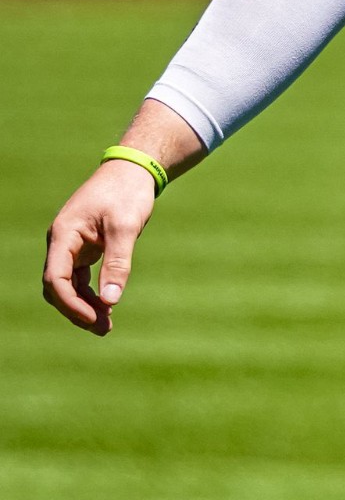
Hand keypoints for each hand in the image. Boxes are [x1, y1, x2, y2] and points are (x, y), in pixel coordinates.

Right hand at [42, 161, 156, 335]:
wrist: (133, 170)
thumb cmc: (127, 192)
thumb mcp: (126, 227)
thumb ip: (118, 262)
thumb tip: (110, 300)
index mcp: (64, 234)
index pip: (56, 278)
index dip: (71, 304)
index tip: (93, 319)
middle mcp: (62, 242)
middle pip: (58, 287)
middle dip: (77, 310)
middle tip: (103, 329)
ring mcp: (71, 245)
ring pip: (68, 284)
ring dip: (84, 305)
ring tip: (106, 325)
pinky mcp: (84, 247)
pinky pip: (79, 277)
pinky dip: (91, 292)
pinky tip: (107, 305)